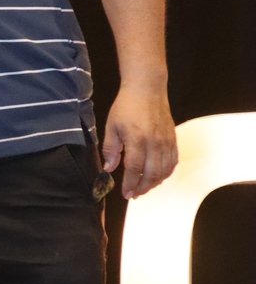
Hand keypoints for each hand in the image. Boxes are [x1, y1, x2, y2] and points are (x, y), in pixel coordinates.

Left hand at [101, 84, 177, 198]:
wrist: (147, 89)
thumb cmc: (126, 106)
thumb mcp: (112, 126)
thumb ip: (110, 149)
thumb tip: (109, 168)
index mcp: (137, 140)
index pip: (135, 169)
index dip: (131, 184)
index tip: (126, 194)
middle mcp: (154, 143)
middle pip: (152, 174)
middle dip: (143, 188)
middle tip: (135, 194)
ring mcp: (166, 141)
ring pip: (164, 170)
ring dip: (155, 183)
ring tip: (145, 187)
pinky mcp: (173, 138)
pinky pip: (173, 161)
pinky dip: (167, 172)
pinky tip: (159, 176)